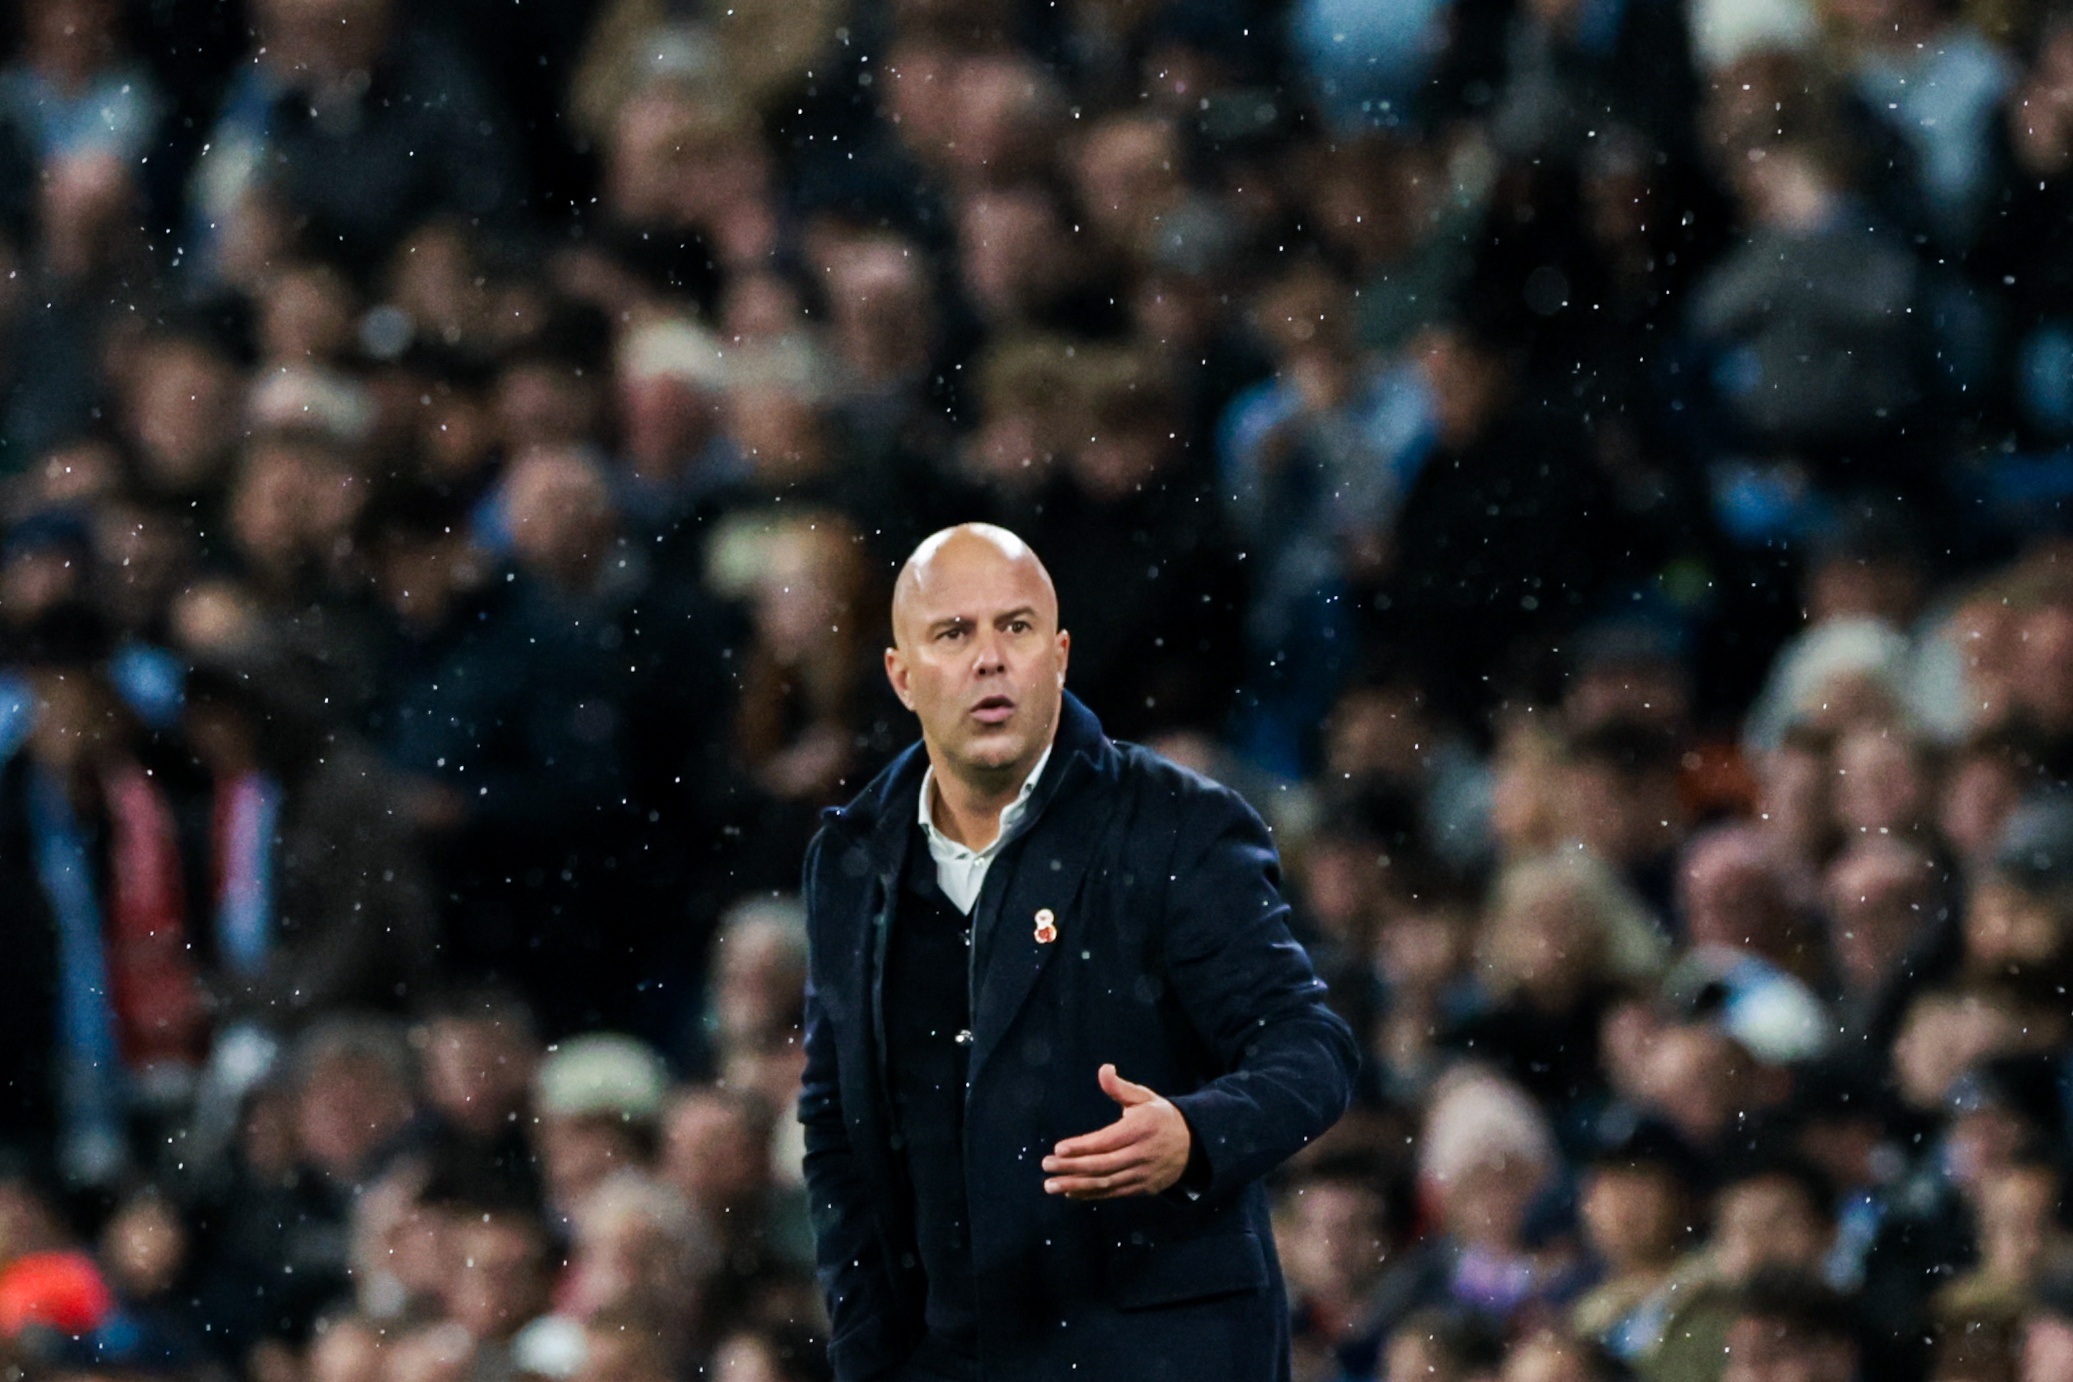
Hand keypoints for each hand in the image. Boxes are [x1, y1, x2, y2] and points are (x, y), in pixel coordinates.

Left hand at [1041, 1064, 1192, 1199]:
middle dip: (1072, 1167)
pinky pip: (1114, 1193)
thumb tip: (1104, 1069)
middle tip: (1046, 1166)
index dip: (1082, 1147)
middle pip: (1103, 1164)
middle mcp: (1142, 1153)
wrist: (1195, 1145)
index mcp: (1141, 1128)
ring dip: (1076, 1185)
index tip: (1058, 1149)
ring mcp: (1143, 1174)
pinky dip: (1091, 1194)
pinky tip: (1070, 1192)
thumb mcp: (1145, 1097)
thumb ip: (1120, 1088)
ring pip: (1106, 1183)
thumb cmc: (1161, 1117)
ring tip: (1051, 1186)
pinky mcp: (1143, 1188)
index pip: (1107, 1141)